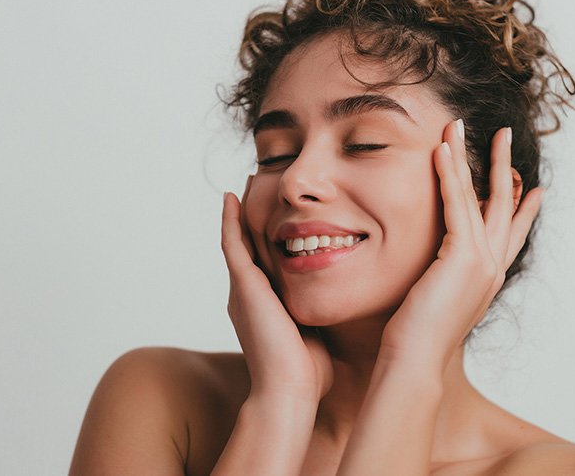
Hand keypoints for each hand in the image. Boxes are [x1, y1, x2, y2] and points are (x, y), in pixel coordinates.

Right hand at [221, 175, 333, 401]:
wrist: (290, 392)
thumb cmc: (308, 374)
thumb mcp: (317, 334)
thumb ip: (322, 317)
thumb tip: (344, 311)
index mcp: (265, 305)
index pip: (266, 262)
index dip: (270, 236)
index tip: (279, 213)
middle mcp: (248, 295)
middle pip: (249, 246)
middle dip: (253, 217)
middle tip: (258, 185)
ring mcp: (242, 290)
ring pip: (238, 240)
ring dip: (241, 211)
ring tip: (246, 182)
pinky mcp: (243, 287)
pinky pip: (232, 245)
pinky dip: (230, 221)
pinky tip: (232, 197)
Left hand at [379, 120, 543, 369]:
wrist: (415, 360)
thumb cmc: (417, 338)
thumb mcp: (438, 301)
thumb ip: (444, 280)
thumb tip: (435, 271)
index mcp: (489, 279)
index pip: (512, 234)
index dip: (525, 208)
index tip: (536, 188)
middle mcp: (493, 267)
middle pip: (506, 205)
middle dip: (504, 167)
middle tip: (502, 135)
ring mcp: (482, 261)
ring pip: (482, 197)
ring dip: (470, 158)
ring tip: (459, 125)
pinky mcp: (461, 257)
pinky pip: (456, 204)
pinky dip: (450, 174)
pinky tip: (441, 150)